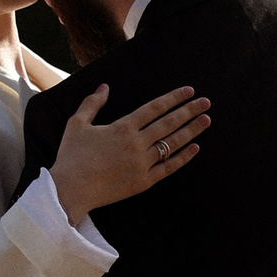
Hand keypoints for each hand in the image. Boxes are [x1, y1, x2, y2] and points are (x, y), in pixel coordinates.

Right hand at [51, 84, 210, 222]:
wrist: (70, 190)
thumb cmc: (71, 156)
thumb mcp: (77, 124)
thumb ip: (92, 103)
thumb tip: (105, 87)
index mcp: (122, 127)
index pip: (154, 108)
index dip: (173, 98)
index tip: (189, 91)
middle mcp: (136, 143)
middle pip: (169, 123)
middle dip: (189, 111)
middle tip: (206, 102)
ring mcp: (142, 163)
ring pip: (172, 144)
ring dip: (191, 131)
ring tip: (206, 120)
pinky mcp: (143, 181)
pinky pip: (168, 168)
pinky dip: (183, 158)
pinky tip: (195, 148)